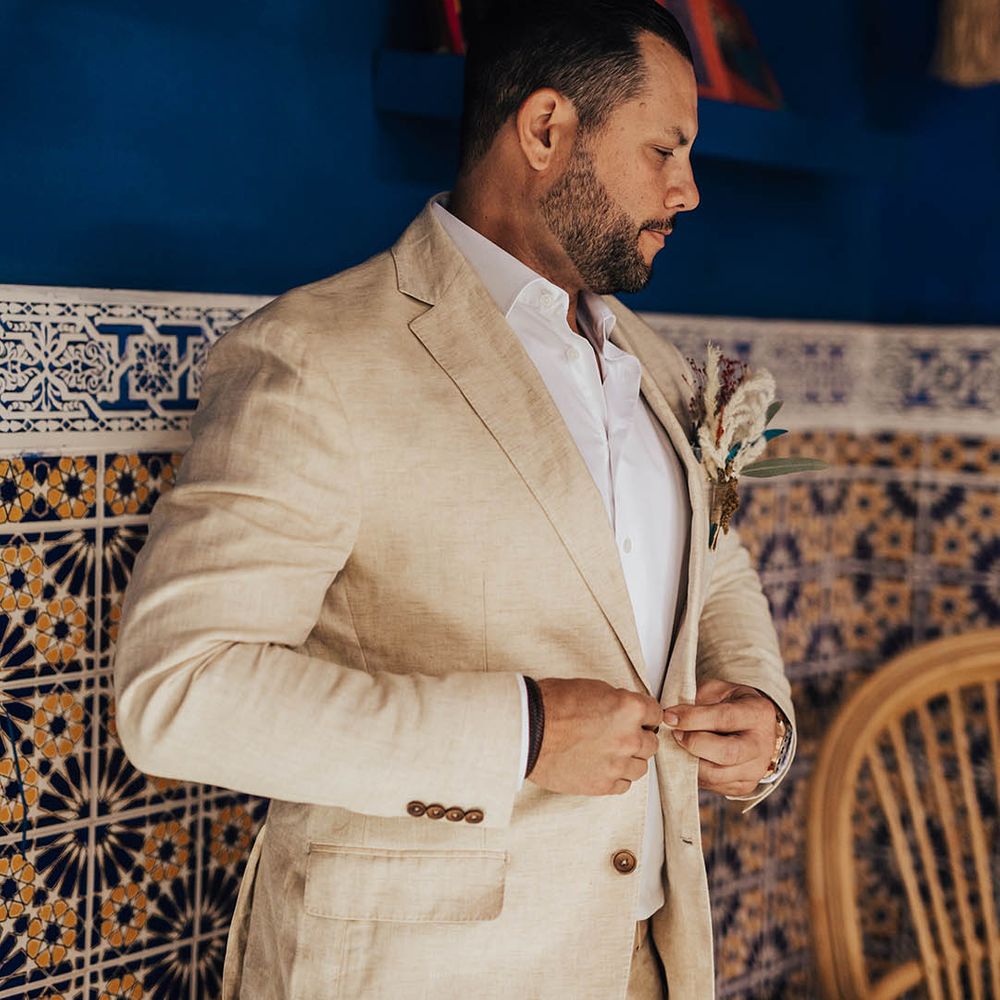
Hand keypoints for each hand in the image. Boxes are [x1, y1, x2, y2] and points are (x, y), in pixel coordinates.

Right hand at [528, 678, 662, 795]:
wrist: (527, 730)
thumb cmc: (552, 705)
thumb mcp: (591, 688)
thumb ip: (616, 701)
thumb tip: (624, 710)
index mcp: (629, 709)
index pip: (655, 714)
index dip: (645, 715)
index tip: (640, 719)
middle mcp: (629, 738)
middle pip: (651, 743)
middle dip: (639, 737)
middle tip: (622, 735)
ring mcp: (617, 764)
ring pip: (641, 767)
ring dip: (630, 759)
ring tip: (611, 753)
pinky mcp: (603, 785)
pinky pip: (624, 785)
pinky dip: (617, 776)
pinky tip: (604, 767)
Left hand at [663, 680, 779, 796]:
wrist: (756, 727)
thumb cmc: (734, 705)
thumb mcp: (719, 691)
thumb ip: (698, 700)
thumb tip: (671, 716)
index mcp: (758, 713)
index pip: (724, 718)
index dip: (693, 718)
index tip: (669, 717)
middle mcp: (761, 745)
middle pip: (726, 753)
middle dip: (693, 744)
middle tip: (675, 734)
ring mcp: (755, 770)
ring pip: (716, 775)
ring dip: (689, 762)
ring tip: (678, 747)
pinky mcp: (744, 787)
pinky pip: (713, 785)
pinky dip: (694, 773)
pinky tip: (688, 758)